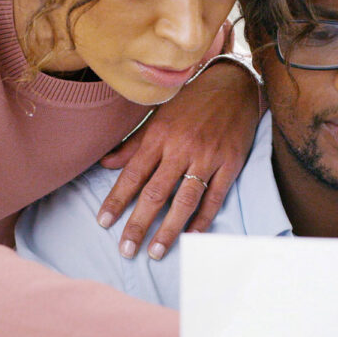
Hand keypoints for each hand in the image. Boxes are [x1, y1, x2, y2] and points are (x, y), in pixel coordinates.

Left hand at [96, 60, 259, 259]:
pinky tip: (192, 236)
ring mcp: (207, 157)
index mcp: (159, 136)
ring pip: (184, 200)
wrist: (234, 84)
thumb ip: (133, 143)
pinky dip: (203, 218)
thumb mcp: (158, 116)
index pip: (132, 175)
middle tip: (126, 250)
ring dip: (169, 229)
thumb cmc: (192, 101)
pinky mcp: (231, 163)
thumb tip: (105, 163)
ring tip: (155, 252)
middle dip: (138, 224)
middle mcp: (181, 148)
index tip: (103, 222)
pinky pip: (215, 197)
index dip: (116, 200)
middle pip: (155, 193)